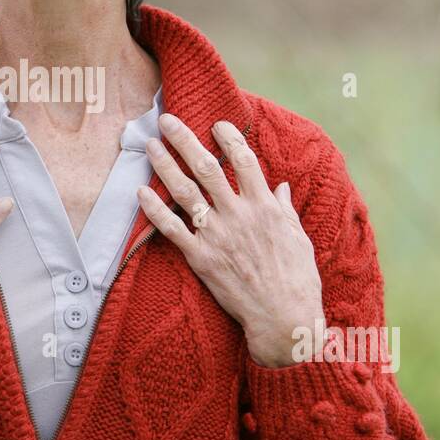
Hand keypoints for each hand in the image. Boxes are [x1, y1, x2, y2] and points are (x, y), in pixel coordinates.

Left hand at [136, 116, 324, 367]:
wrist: (284, 319)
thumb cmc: (297, 280)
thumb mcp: (299, 238)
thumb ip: (285, 209)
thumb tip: (280, 187)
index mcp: (265, 207)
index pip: (244, 160)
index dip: (229, 137)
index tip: (215, 123)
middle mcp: (239, 216)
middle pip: (207, 168)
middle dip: (185, 140)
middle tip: (167, 120)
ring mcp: (217, 236)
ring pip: (185, 193)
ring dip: (165, 166)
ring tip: (150, 145)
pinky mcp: (201, 259)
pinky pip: (172, 230)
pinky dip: (154, 210)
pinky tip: (140, 192)